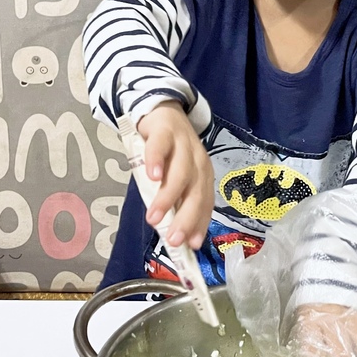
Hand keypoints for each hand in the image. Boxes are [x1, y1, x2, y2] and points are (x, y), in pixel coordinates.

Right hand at [135, 101, 213, 250]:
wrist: (164, 111)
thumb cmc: (170, 152)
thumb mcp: (175, 175)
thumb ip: (174, 199)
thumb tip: (170, 231)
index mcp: (203, 174)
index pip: (205, 203)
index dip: (200, 223)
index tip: (192, 245)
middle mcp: (197, 161)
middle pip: (196, 191)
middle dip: (186, 218)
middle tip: (173, 239)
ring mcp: (183, 145)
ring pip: (180, 172)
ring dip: (168, 197)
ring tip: (154, 217)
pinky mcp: (165, 131)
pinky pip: (161, 147)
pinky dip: (157, 161)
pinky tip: (151, 177)